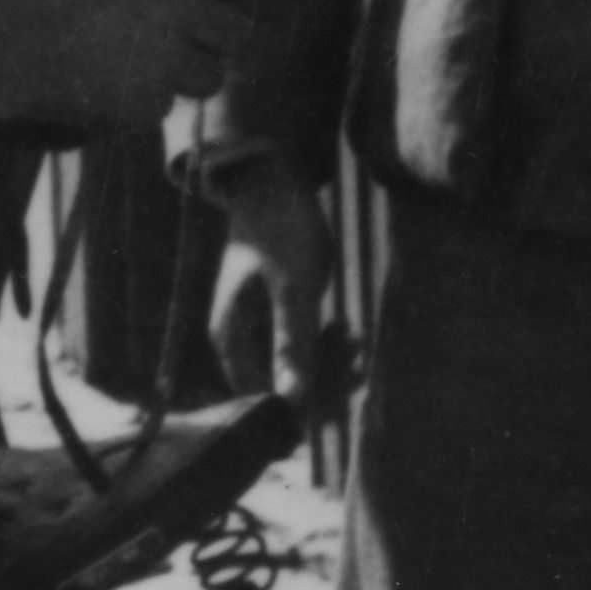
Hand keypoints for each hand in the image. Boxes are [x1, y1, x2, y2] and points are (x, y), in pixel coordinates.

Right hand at [0, 0, 253, 132]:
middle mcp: (178, 1)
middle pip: (238, 27)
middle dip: (218, 33)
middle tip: (190, 35)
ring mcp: (164, 57)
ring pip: (211, 75)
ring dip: (188, 71)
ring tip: (151, 61)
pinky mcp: (142, 104)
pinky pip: (165, 105)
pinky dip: (144, 100)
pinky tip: (107, 82)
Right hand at [205, 157, 342, 402]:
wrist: (274, 185)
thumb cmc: (281, 230)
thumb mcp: (294, 289)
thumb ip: (292, 345)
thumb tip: (292, 400)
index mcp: (231, 340)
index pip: (264, 400)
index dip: (306, 405)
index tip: (344, 387)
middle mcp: (237, 343)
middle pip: (282, 390)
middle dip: (325, 381)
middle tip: (358, 361)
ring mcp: (255, 332)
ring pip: (295, 372)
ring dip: (330, 365)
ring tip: (357, 343)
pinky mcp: (273, 321)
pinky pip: (300, 350)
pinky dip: (326, 347)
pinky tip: (349, 334)